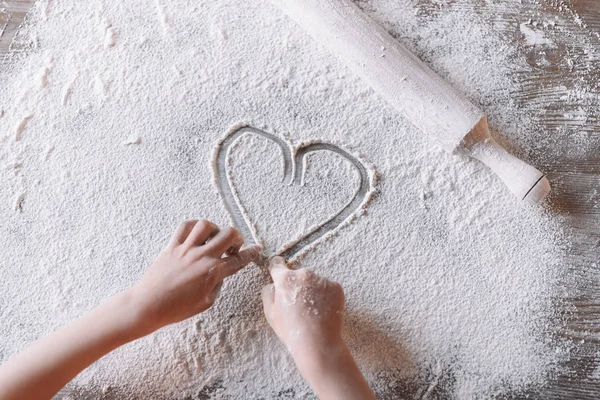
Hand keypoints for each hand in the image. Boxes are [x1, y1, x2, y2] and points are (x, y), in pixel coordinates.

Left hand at [130, 220, 262, 334]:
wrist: (148, 305)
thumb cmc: (176, 309)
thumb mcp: (206, 302)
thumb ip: (217, 284)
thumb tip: (220, 272)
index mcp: (212, 273)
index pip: (238, 260)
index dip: (251, 254)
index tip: (256, 250)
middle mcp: (201, 257)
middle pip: (228, 234)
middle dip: (237, 237)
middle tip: (234, 245)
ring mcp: (186, 249)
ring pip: (206, 225)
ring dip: (215, 229)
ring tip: (213, 238)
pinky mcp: (171, 246)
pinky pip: (184, 227)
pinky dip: (194, 226)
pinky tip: (196, 234)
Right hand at [261, 257, 344, 361]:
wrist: (318, 343)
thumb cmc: (291, 330)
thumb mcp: (270, 314)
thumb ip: (268, 293)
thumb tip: (273, 284)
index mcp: (285, 279)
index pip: (277, 264)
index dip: (276, 268)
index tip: (278, 269)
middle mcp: (304, 274)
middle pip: (298, 275)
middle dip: (297, 285)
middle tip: (298, 305)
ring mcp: (321, 279)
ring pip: (314, 281)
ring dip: (312, 290)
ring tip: (312, 311)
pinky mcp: (336, 287)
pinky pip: (328, 287)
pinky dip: (326, 296)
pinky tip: (323, 311)